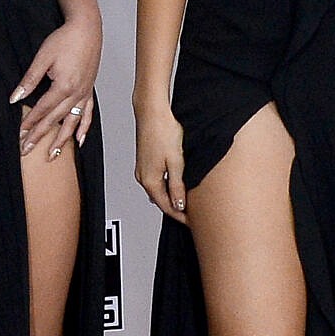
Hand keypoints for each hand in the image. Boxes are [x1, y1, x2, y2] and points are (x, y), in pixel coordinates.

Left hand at [14, 14, 99, 159]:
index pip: (42, 110)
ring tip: (52, 155)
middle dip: (40, 136)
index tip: (19, 135)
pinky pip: (88, 115)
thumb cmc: (65, 40)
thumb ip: (29, 80)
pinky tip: (80, 140)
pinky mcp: (89, 91)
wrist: (87, 29)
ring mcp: (85, 94)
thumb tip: (15, 98)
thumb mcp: (42, 58)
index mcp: (64, 86)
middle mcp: (76, 94)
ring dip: (61, 139)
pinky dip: (84, 128)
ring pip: (72, 122)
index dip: (29, 123)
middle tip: (26, 150)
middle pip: (55, 120)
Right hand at [134, 98, 187, 219]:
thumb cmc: (164, 132)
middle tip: (192, 215)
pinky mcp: (144, 162)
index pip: (166, 206)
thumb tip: (178, 205)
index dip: (180, 216)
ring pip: (158, 191)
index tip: (192, 221)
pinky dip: (166, 187)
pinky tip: (176, 184)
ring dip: (171, 197)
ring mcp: (142, 169)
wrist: (152, 113)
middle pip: (161, 200)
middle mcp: (143, 177)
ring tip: (187, 200)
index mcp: (150, 180)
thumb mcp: (176, 163)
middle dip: (176, 208)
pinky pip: (155, 181)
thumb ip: (177, 187)